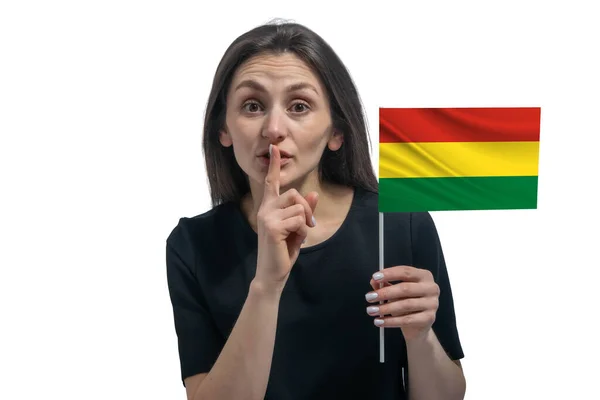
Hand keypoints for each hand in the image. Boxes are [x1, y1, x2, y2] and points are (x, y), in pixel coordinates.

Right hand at [254, 144, 317, 290]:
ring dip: (305, 223)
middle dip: (307, 208)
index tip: (274, 148)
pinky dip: (302, 231)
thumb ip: (303, 211)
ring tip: (298, 235)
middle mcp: (265, 209)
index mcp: (269, 207)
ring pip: (299, 207)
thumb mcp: (297, 228)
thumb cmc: (283, 250)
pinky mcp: (272, 227)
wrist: (272, 273)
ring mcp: (266, 217)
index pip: (271, 182)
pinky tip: (294, 240)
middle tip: (308, 225)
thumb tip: (313, 194)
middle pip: (294, 193)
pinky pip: (298, 220)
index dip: (273, 165)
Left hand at [365, 265, 438, 340]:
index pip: (405, 271)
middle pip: (405, 288)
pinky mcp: (429, 318)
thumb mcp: (396, 292)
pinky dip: (390, 321)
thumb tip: (374, 281)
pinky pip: (407, 320)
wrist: (418, 326)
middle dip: (384, 293)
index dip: (389, 274)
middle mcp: (431, 288)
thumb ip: (385, 284)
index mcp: (424, 276)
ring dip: (385, 308)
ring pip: (405, 305)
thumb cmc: (407, 304)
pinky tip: (379, 321)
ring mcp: (432, 304)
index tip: (375, 277)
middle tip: (369, 297)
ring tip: (371, 310)